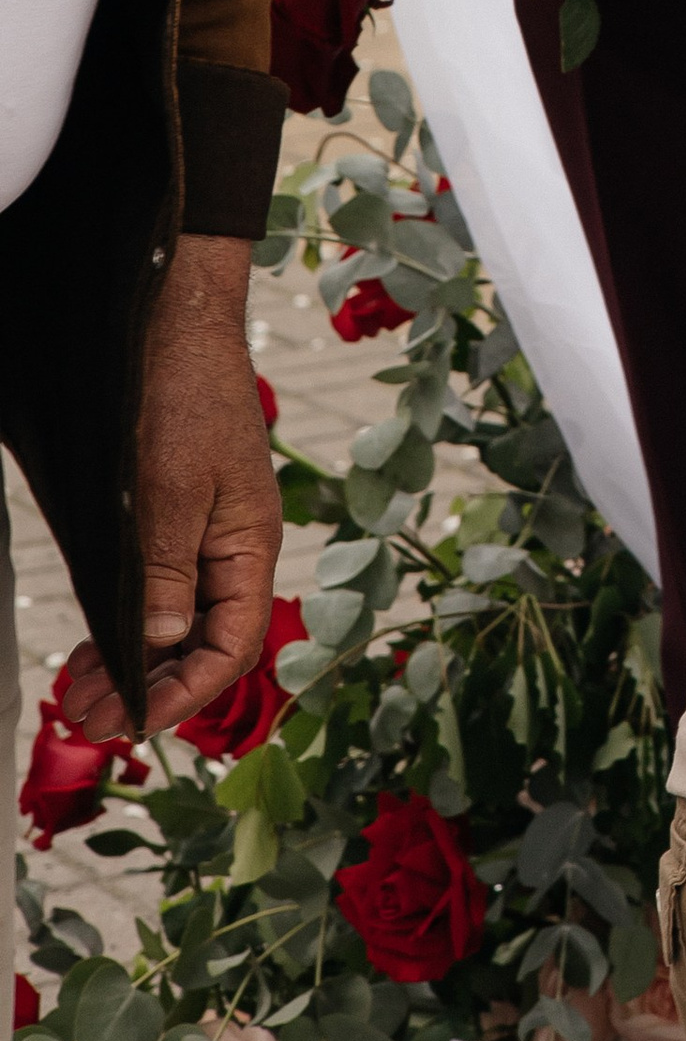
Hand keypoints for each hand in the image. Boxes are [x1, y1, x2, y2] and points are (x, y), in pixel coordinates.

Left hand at [59, 237, 281, 739]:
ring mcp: (204, 534)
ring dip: (131, 663)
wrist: (172, 321)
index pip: (233, 646)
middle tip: (87, 717)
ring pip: (174, 623)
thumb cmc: (185, 394)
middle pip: (202, 644)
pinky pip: (158, 591)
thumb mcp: (171, 490)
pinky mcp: (175, 518)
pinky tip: (93, 644)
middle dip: (147, 688)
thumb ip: (166, 570)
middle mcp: (233, 549)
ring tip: (79, 695)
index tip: (133, 719)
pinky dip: (126, 626)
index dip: (185, 692)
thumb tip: (158, 641)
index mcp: (251, 545)